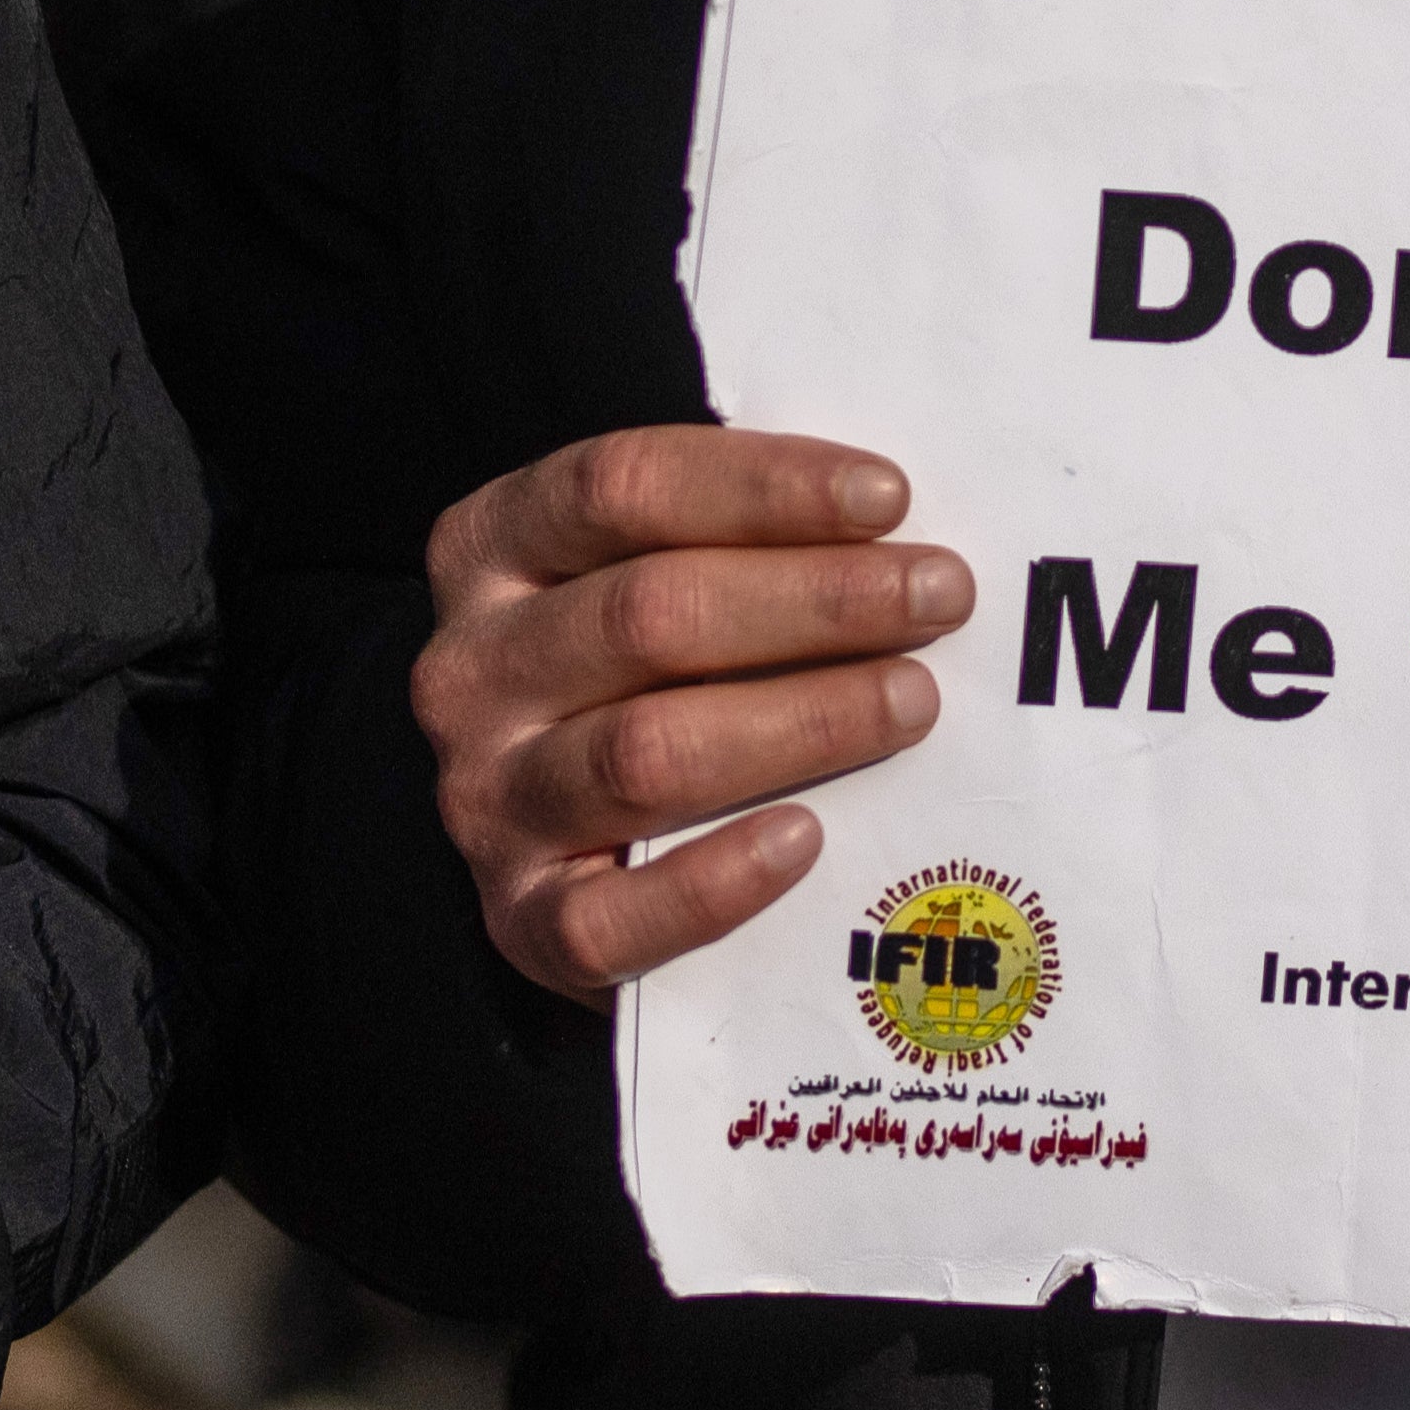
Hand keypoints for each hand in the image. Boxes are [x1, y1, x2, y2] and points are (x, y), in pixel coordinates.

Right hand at [414, 426, 965, 1001]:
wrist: (559, 842)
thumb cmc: (642, 676)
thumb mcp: (656, 574)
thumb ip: (740, 541)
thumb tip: (896, 532)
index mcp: (491, 551)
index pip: (621, 488)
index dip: (762, 486)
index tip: (889, 497)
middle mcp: (471, 672)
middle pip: (648, 614)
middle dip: (816, 600)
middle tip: (938, 598)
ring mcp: (488, 801)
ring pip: (646, 753)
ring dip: (800, 722)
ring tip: (913, 701)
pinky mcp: (521, 923)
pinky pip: (613, 915)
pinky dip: (715, 881)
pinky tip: (806, 840)